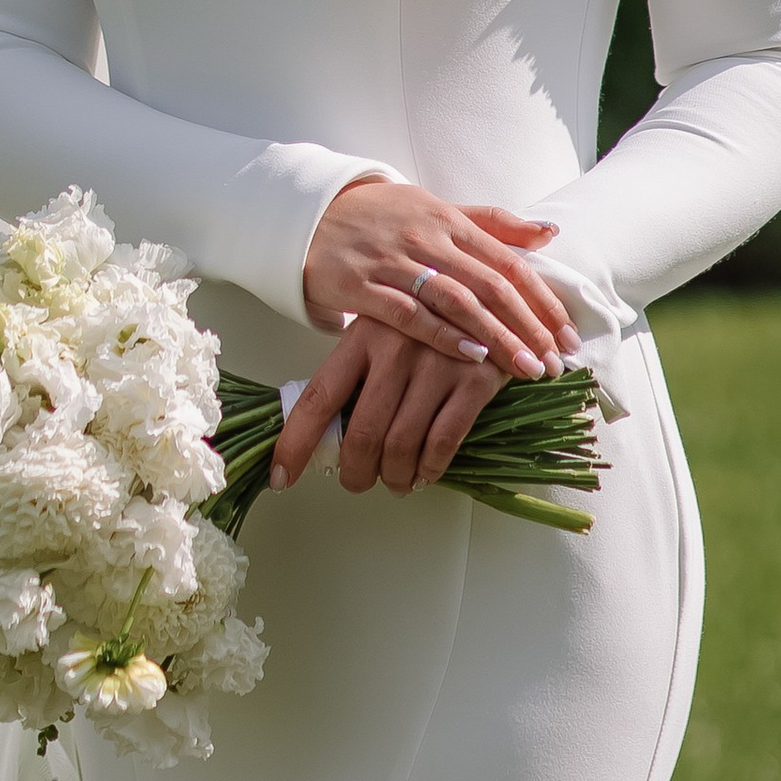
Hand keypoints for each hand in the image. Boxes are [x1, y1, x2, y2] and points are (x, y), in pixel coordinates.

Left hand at [273, 317, 510, 496]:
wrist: (499, 299)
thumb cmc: (432, 323)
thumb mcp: (385, 332)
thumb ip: (360, 375)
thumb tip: (326, 434)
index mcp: (362, 334)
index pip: (319, 397)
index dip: (296, 443)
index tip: (281, 476)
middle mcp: (396, 346)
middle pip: (361, 433)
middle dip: (355, 473)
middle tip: (358, 482)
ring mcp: (437, 362)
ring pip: (400, 445)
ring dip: (394, 478)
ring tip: (396, 481)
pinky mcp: (475, 379)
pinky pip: (442, 443)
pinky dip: (429, 469)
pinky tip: (425, 473)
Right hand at [302, 174, 572, 377]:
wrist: (314, 213)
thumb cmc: (384, 215)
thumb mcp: (438, 209)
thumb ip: (492, 224)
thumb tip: (549, 233)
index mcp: (450, 221)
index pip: (508, 263)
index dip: (542, 301)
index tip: (567, 336)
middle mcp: (427, 238)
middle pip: (490, 285)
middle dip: (528, 327)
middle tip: (554, 364)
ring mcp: (394, 261)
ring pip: (456, 301)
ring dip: (496, 338)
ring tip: (524, 369)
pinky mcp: (362, 285)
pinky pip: (409, 313)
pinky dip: (442, 335)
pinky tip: (469, 358)